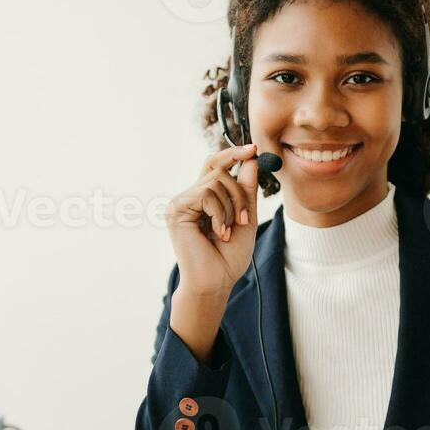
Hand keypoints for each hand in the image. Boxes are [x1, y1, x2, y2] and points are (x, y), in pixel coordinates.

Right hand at [164, 142, 261, 298]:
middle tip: (244, 219)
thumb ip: (246, 189)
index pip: (215, 165)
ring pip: (217, 181)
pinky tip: (217, 234)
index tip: (253, 148)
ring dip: (232, 207)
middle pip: (219, 169)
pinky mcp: (176, 209)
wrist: (215, 281)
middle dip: (239, 192)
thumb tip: (251, 159)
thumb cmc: (228, 256)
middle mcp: (189, 197)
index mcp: (203, 199)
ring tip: (228, 232)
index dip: (232, 154)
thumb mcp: (245, 217)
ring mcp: (181, 202)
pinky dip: (220, 214)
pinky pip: (207, 194)